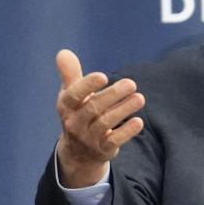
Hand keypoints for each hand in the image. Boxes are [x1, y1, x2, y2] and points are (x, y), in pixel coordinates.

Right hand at [54, 49, 144, 186]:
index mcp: (66, 106)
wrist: (78, 152)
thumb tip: (63, 52)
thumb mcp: (70, 95)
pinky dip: (126, 132)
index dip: (87, 86)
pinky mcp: (102, 149)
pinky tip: (139, 122)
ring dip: (124, 110)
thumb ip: (70, 74)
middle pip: (94, 108)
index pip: (74, 95)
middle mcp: (74, 123)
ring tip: (140, 98)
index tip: (103, 76)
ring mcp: (88, 138)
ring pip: (106, 123)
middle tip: (131, 83)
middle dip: (113, 95)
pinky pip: (114, 140)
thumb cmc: (77, 114)